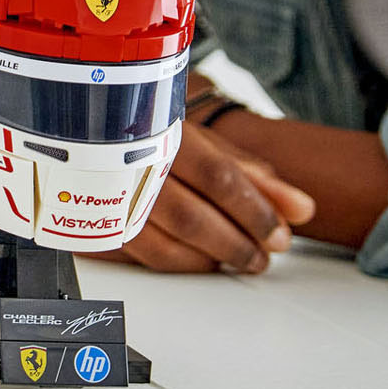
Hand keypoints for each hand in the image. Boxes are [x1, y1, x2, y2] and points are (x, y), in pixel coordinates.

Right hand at [97, 116, 315, 272]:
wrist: (86, 124)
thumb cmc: (152, 132)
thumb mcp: (204, 141)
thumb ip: (252, 176)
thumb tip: (300, 209)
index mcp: (163, 129)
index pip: (218, 177)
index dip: (254, 211)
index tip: (280, 234)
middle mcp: (131, 162)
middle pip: (193, 217)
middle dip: (237, 243)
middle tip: (264, 256)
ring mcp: (108, 193)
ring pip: (165, 243)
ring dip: (211, 259)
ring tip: (241, 259)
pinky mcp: (96, 219)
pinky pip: (141, 256)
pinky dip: (180, 264)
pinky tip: (203, 260)